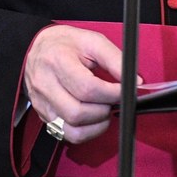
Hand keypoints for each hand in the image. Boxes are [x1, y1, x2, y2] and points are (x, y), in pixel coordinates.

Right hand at [22, 24, 132, 144]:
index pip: (87, 88)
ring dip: (96, 125)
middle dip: (103, 111)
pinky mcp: (43, 115)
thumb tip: (135, 82)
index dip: (112, 94)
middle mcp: (45, 84)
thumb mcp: (92, 41)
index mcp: (57, 61)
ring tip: (103, 109)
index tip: (125, 91)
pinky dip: (86, 133)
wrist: (40, 47)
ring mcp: (42, 102)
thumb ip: (115, 59)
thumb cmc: (66, 44)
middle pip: (78, 113)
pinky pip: (67, 135)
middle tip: (112, 100)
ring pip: (72, 130)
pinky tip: (92, 119)